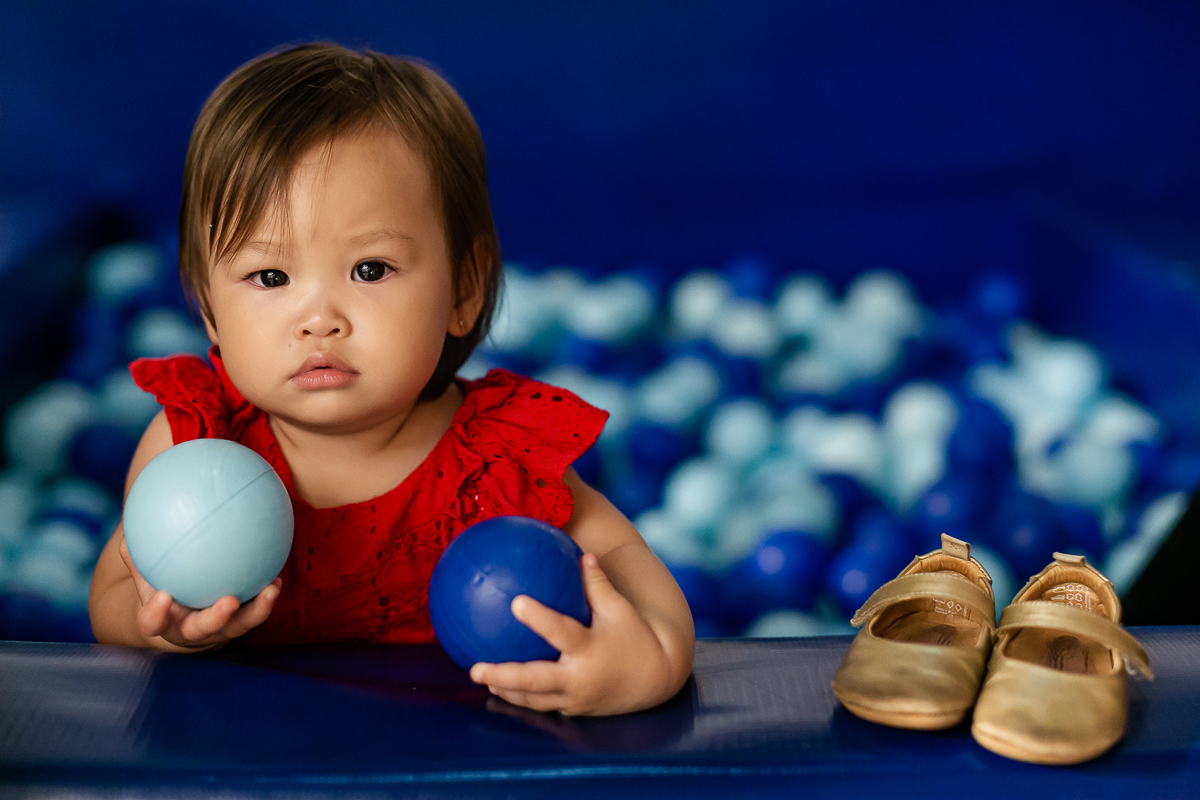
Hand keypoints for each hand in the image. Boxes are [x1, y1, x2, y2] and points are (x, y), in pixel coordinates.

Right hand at [118, 537, 281, 650]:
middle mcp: (191, 630)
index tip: (162, 597)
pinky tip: (277, 578)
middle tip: (229, 601)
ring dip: (257, 610)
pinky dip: (266, 597)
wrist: (180, 619)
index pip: (152, 622)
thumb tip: (130, 523)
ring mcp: (218, 630)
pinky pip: (255, 611)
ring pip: (239, 625)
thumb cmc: (160, 587)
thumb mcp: (146, 574)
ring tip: (271, 588)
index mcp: (162, 620)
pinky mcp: (239, 624)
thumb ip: (138, 553)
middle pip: (202, 630)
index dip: (155, 614)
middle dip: (216, 618)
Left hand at [469, 553, 676, 715]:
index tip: (515, 602)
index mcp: (590, 649)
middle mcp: (580, 678)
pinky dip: (520, 697)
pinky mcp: (573, 710)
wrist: (656, 680)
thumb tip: (582, 554)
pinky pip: (542, 704)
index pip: (561, 632)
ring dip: (506, 690)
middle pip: (535, 681)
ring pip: (533, 699)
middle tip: (476, 668)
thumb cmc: (635, 637)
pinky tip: (501, 686)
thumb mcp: (619, 609)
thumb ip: (597, 584)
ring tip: (481, 678)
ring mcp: (575, 699)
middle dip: (503, 676)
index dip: (538, 618)